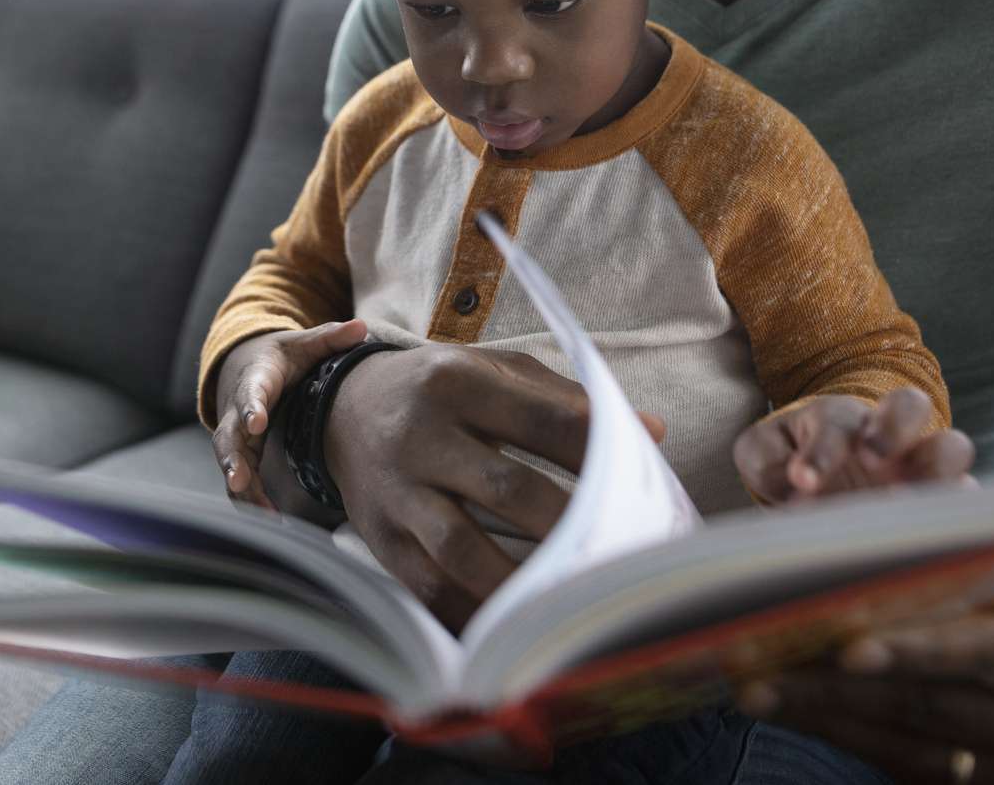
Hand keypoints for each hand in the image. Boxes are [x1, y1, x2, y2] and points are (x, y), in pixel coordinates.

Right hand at [210, 320, 370, 508]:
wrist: (245, 365)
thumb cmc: (281, 357)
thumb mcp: (303, 343)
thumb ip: (331, 338)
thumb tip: (361, 329)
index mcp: (257, 378)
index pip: (252, 392)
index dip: (252, 406)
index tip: (257, 422)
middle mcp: (239, 410)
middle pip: (230, 436)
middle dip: (232, 458)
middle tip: (238, 480)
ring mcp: (236, 435)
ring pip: (231, 463)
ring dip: (241, 488)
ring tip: (261, 513)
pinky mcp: (241, 454)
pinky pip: (240, 479)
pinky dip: (249, 499)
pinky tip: (270, 519)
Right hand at [320, 342, 664, 630]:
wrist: (341, 407)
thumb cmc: (441, 389)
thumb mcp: (494, 371)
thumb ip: (568, 399)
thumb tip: (652, 432)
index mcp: (457, 383)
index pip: (542, 419)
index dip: (596, 452)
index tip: (641, 477)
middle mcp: (422, 435)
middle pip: (508, 488)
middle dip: (570, 524)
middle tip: (622, 552)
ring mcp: (397, 491)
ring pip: (463, 548)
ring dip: (524, 581)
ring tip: (574, 598)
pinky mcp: (380, 538)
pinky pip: (430, 587)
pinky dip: (475, 611)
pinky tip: (518, 623)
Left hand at [734, 387, 975, 503]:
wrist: (820, 483)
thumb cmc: (790, 460)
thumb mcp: (764, 455)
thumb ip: (766, 460)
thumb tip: (793, 488)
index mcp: (840, 418)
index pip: (838, 423)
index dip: (823, 449)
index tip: (802, 480)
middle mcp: (888, 434)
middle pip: (910, 405)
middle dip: (893, 429)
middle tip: (870, 463)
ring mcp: (921, 466)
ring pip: (953, 448)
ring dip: (939, 472)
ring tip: (908, 505)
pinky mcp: (942, 503)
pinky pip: (968, 503)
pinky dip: (960, 517)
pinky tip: (938, 542)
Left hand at [737, 550, 993, 782]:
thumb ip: (975, 556)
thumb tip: (863, 539)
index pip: (993, 655)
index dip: (919, 650)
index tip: (844, 645)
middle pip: (937, 710)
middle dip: (838, 685)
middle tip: (754, 657)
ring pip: (916, 751)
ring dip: (828, 716)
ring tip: (753, 684)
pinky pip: (918, 771)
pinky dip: (854, 735)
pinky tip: (798, 707)